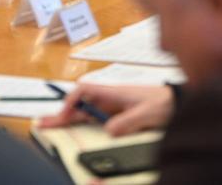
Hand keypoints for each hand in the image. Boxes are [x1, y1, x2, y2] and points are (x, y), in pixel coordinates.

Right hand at [38, 84, 173, 136]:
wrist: (178, 102)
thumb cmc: (164, 102)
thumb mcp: (147, 113)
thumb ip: (128, 122)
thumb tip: (108, 130)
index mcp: (114, 92)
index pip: (84, 91)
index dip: (71, 101)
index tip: (65, 115)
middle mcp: (109, 98)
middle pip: (79, 104)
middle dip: (61, 112)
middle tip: (43, 123)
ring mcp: (112, 107)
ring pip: (84, 111)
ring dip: (68, 118)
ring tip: (50, 126)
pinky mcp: (117, 115)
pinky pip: (95, 118)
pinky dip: (81, 122)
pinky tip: (73, 128)